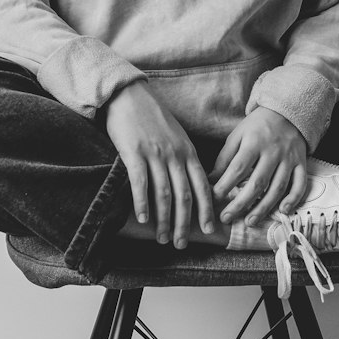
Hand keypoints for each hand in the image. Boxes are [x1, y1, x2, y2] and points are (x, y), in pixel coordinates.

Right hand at [104, 81, 214, 248]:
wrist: (129, 95)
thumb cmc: (152, 117)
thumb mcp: (177, 136)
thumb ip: (184, 158)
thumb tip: (189, 182)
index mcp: (188, 152)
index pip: (203, 186)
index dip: (207, 211)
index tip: (209, 230)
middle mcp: (175, 155)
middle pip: (185, 196)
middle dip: (184, 224)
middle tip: (180, 243)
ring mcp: (155, 154)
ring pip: (164, 194)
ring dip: (163, 220)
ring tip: (160, 237)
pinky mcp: (134, 153)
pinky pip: (141, 183)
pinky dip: (142, 204)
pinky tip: (143, 219)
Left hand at [211, 108, 307, 226]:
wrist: (287, 112)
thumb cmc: (257, 127)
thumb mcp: (237, 136)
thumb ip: (224, 159)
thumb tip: (208, 181)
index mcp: (254, 142)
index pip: (238, 167)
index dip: (225, 185)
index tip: (213, 198)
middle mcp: (273, 151)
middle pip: (257, 182)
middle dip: (241, 203)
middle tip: (227, 218)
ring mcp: (289, 159)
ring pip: (278, 187)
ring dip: (264, 207)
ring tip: (250, 221)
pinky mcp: (302, 163)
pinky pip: (300, 184)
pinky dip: (293, 199)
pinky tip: (283, 211)